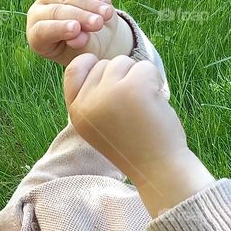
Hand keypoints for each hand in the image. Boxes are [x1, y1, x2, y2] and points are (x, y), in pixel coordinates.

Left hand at [26, 0, 132, 65]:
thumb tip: (78, 38)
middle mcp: (37, 13)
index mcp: (36, 36)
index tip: (77, 29)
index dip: (59, 28)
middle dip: (80, 15)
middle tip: (99, 23)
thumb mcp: (83, 53)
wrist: (95, 36)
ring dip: (90, 3)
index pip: (42, 30)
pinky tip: (107, 2)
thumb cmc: (85, 50)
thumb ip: (80, 45)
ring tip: (107, 13)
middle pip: (56, 10)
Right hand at [63, 53, 186, 183]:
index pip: (73, 70)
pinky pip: (145, 66)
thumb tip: (98, 62)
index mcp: (77, 112)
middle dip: (122, 76)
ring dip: (139, 77)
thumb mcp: (100, 126)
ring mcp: (110, 93)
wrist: (157, 169)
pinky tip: (156, 103)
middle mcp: (88, 102)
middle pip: (104, 64)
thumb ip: (93, 99)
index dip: (90, 64)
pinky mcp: (134, 88)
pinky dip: (155, 80)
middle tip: (134, 106)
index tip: (108, 73)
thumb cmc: (134, 146)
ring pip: (124, 62)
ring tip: (145, 106)